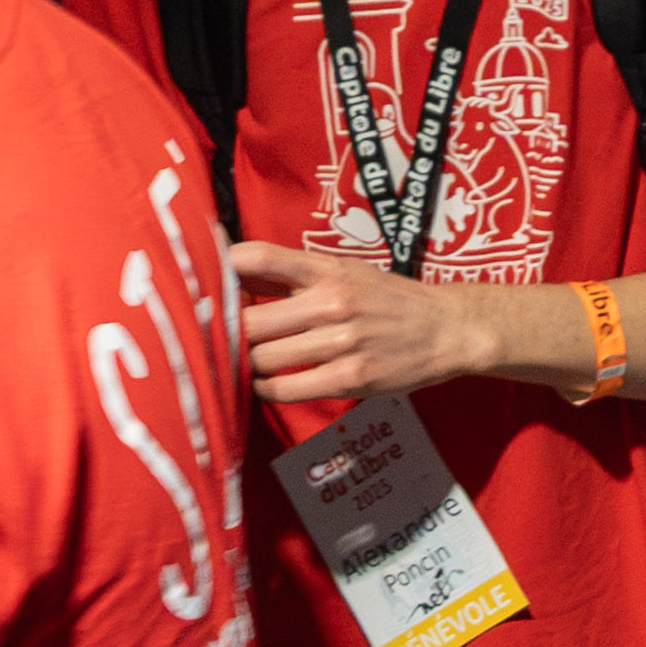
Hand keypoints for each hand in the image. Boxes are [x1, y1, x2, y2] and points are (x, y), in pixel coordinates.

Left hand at [227, 241, 488, 409]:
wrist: (446, 328)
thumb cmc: (388, 298)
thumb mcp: (344, 271)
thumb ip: (291, 274)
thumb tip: (232, 271)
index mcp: (325, 269)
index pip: (258, 257)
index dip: (219, 267)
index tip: (200, 283)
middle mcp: (330, 301)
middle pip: (249, 320)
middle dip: (226, 333)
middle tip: (213, 339)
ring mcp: (341, 342)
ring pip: (262, 358)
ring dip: (243, 365)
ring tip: (238, 364)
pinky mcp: (350, 378)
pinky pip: (286, 388)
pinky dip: (264, 389)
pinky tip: (262, 384)